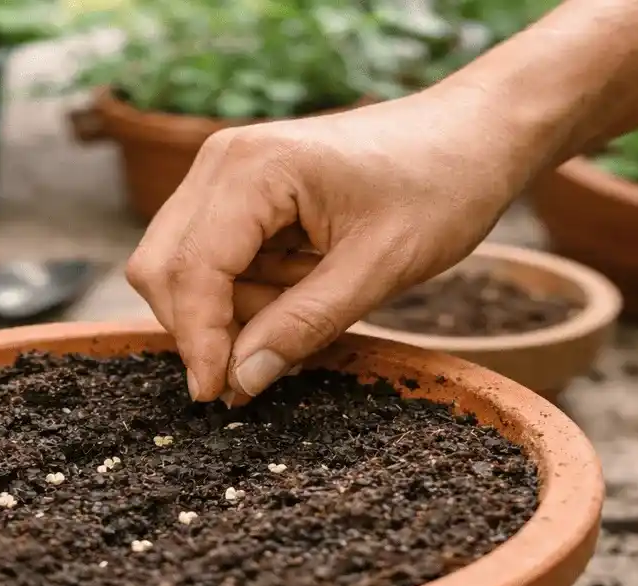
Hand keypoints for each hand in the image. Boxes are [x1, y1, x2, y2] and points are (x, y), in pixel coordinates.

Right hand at [126, 82, 552, 402]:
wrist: (473, 134)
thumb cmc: (440, 186)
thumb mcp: (382, 268)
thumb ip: (305, 324)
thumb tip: (241, 380)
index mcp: (252, 168)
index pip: (190, 271)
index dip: (199, 341)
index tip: (220, 397)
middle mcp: (222, 161)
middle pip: (164, 268)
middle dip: (209, 325)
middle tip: (278, 352)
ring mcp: (226, 172)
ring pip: (185, 270)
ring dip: (238, 308)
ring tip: (318, 292)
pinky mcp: (239, 190)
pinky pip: (215, 260)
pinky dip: (251, 290)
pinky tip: (308, 280)